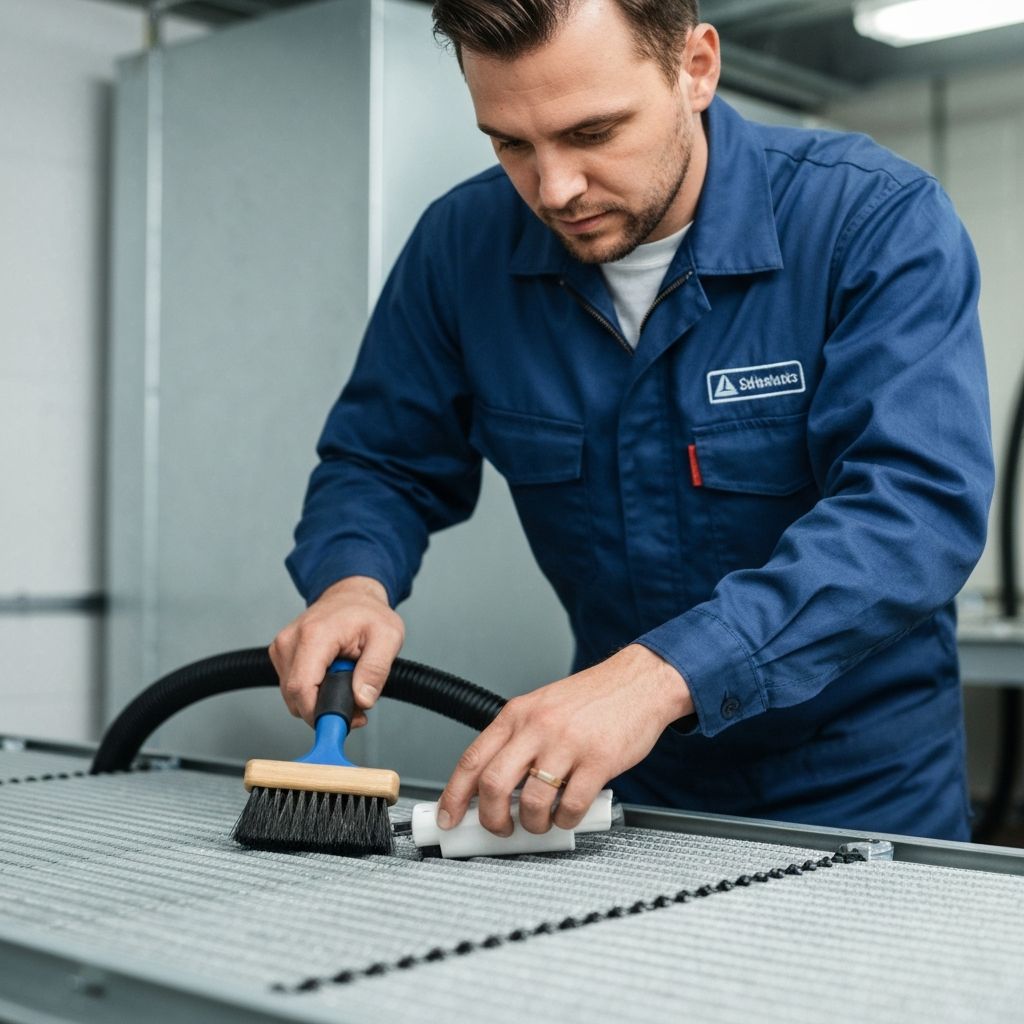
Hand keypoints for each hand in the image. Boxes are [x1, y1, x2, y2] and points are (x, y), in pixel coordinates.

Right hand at [269, 576, 404, 726]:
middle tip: (355, 703)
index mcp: (314, 635)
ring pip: (293, 696)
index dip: (320, 713)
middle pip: (295, 696)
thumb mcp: (388, 637)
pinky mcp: (281, 654)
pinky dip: (313, 692)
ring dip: (320, 701)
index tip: (342, 722)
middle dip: (325, 709)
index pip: (301, 688)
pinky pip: (292, 687)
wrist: (351, 596)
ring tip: (346, 683)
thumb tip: (362, 700)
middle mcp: (290, 640)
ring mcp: (282, 647)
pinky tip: (331, 678)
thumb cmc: (368, 613)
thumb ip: (376, 669)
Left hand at [436, 644, 692, 836]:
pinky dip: (566, 820)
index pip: (471, 760)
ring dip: (533, 824)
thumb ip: (518, 742)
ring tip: (541, 822)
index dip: (453, 796)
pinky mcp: (599, 760)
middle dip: (491, 819)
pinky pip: (572, 806)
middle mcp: (537, 727)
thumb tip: (494, 790)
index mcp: (516, 714)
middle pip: (494, 785)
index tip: (448, 818)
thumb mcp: (542, 708)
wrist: (639, 682)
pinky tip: (569, 814)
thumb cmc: (592, 699)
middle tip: (500, 829)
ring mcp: (567, 743)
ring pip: (532, 802)